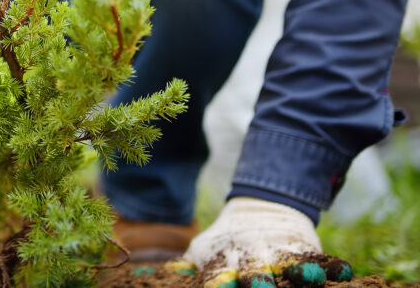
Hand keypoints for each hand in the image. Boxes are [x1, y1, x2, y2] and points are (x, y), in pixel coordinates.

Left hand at [176, 197, 352, 287]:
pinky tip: (345, 272)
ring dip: (299, 272)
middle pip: (255, 274)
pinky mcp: (304, 247)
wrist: (260, 209)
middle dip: (256, 283)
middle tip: (258, 287)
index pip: (218, 279)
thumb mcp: (204, 250)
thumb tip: (144, 276)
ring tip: (308, 277)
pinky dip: (333, 266)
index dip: (219, 286)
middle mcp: (252, 259)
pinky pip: (322, 258)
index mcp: (223, 262)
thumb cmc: (227, 244)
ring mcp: (280, 253)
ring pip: (290, 264)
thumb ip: (187, 267)